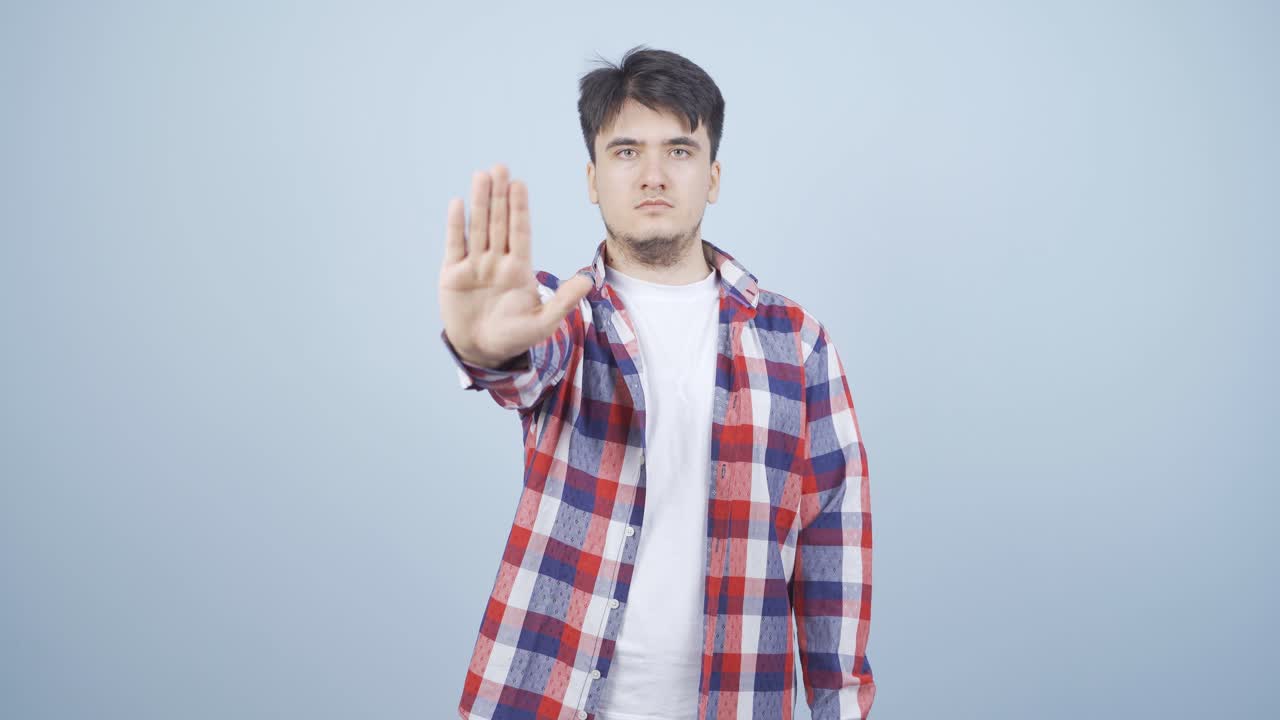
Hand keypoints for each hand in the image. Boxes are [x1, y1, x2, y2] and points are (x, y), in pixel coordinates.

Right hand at [439, 163, 592, 367]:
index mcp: (519, 269)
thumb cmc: (515, 337)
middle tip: (501, 167)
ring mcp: (475, 265)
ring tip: (482, 176)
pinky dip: (456, 225)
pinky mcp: (453, 273)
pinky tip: (458, 203)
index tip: (520, 184)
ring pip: (478, 227)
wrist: (483, 351)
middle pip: (498, 222)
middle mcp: (497, 261)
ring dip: (479, 202)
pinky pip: (455, 244)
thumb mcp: (543, 323)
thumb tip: (588, 280)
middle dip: (499, 196)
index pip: (520, 232)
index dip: (519, 208)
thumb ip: (563, 301)